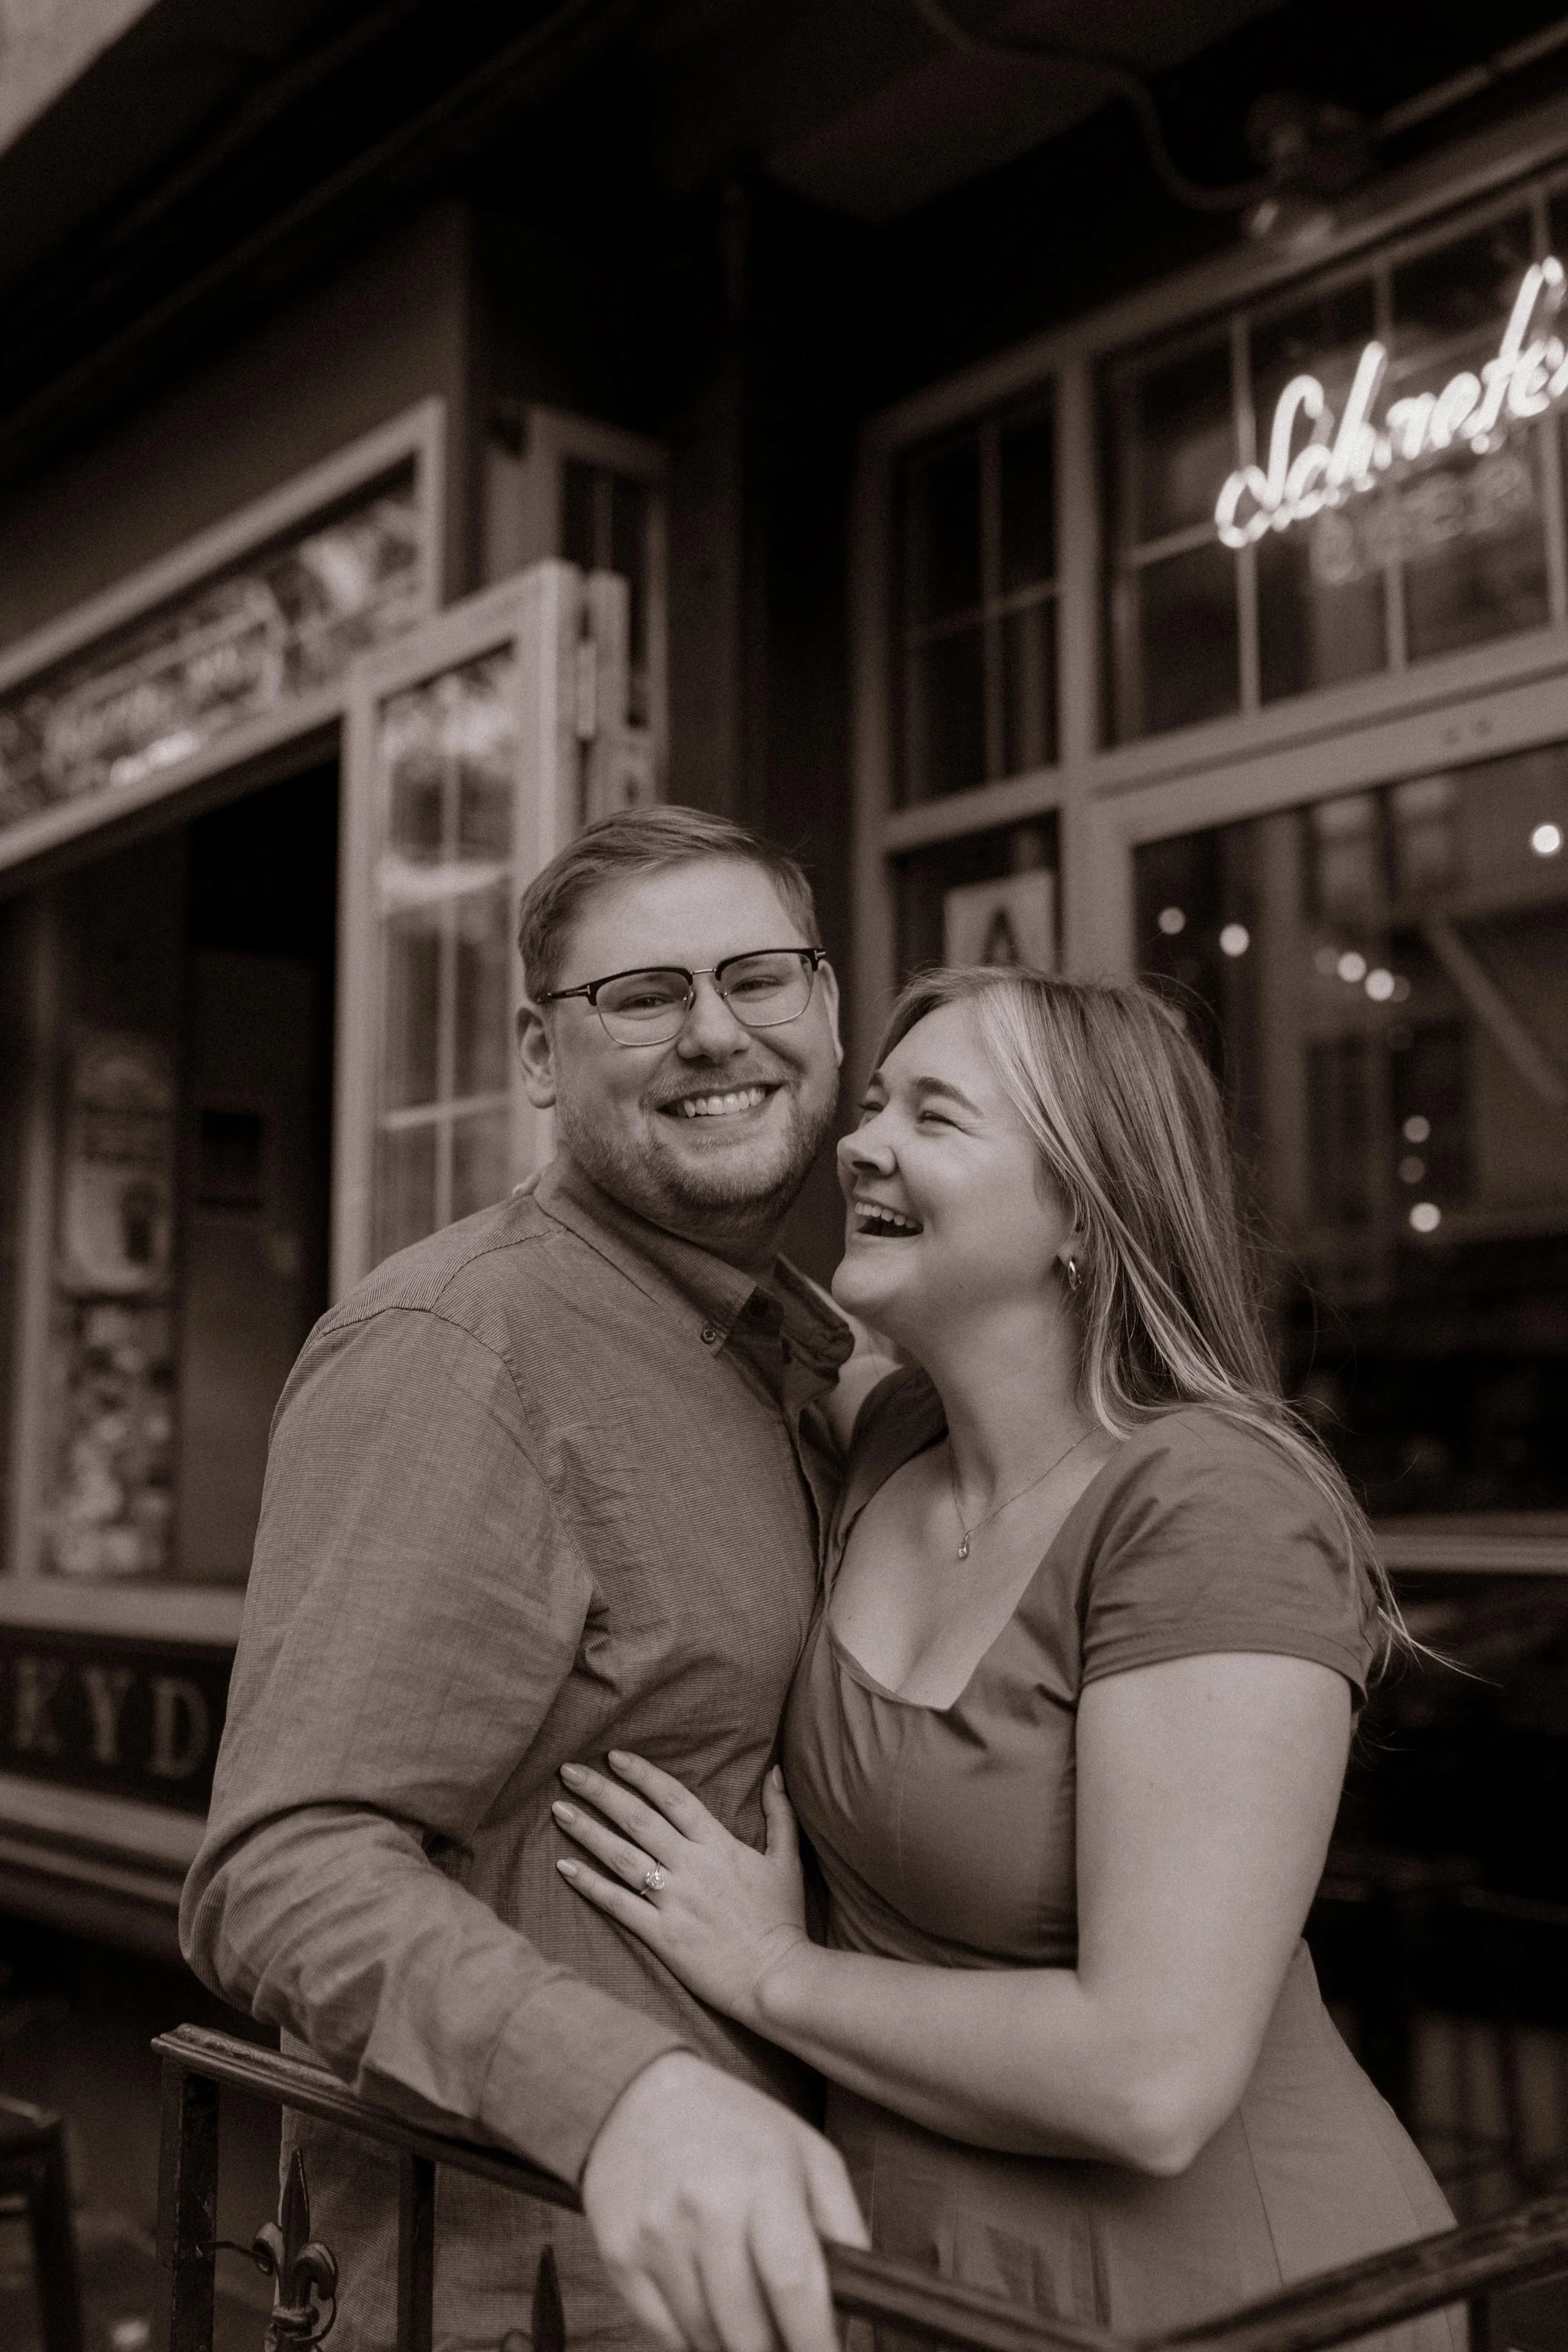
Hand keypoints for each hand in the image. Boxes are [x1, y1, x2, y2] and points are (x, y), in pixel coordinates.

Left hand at [553, 1754, 808, 2025]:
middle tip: (569, 1771)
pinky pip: (618, 1904)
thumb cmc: (783, 1919)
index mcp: (718, 1845)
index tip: (613, 1756)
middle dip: (601, 1791)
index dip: (642, 1774)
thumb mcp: (787, 1860)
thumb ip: (780, 1814)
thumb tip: (775, 1772)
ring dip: (587, 1831)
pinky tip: (564, 1867)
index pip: (673, 1798)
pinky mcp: (661, 1934)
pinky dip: (589, 1885)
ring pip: (622, 1856)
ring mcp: (673, 1900)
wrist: (776, 1977)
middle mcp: (691, 1866)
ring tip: (559, 1810)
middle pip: (638, 1819)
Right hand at [582, 2050, 866, 2351]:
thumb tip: (861, 2295)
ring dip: (735, 2346)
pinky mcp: (619, 2255)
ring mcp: (657, 2234)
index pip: (793, 2281)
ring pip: (706, 2338)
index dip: (814, 2340)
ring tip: (751, 2322)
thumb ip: (843, 2223)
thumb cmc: (736, 2127)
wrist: (640, 2097)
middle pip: (748, 2328)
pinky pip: (664, 2333)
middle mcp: (706, 2206)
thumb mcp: (807, 2153)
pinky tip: (710, 2309)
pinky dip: (694, 2337)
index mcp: (763, 2178)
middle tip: (789, 2342)